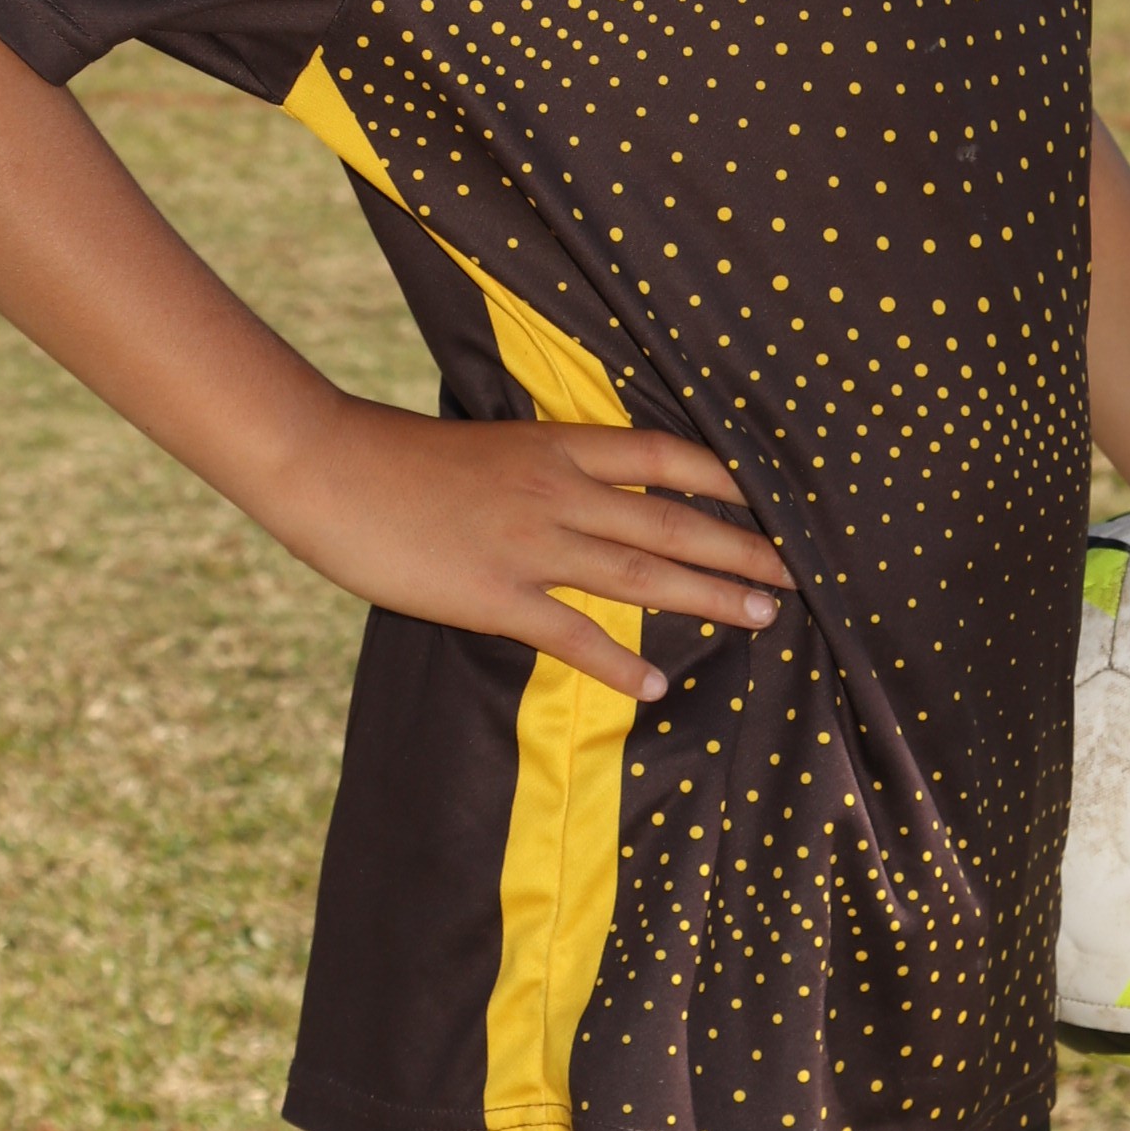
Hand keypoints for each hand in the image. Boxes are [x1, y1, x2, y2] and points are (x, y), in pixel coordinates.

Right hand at [275, 393, 788, 704]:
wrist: (331, 468)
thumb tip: (578, 487)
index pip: (663, 455)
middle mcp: (558, 491)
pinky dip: (620, 664)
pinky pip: (574, 635)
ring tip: (763, 616)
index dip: (723, 477)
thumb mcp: (485, 446)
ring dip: (709, 597)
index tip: (771, 497)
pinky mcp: (495, 595)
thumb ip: (537, 467)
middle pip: (672, 521)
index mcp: (555, 445)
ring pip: (642, 574)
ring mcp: (530, 544)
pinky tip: (658, 684)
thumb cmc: (396, 457)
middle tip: (798, 571)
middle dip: (742, 547)